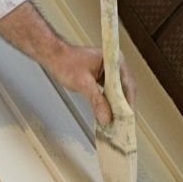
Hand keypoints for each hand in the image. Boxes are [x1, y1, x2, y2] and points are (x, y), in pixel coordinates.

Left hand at [0, 0, 135, 122]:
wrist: (53, 56)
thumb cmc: (66, 63)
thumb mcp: (83, 84)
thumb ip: (96, 101)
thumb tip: (106, 119)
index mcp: (114, 60)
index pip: (127, 84)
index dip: (129, 103)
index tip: (129, 118)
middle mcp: (114, 64)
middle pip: (125, 89)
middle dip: (124, 107)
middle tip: (125, 125)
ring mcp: (109, 71)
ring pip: (118, 92)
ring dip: (117, 106)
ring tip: (118, 123)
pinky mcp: (102, 77)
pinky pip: (109, 92)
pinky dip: (108, 103)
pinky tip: (107, 114)